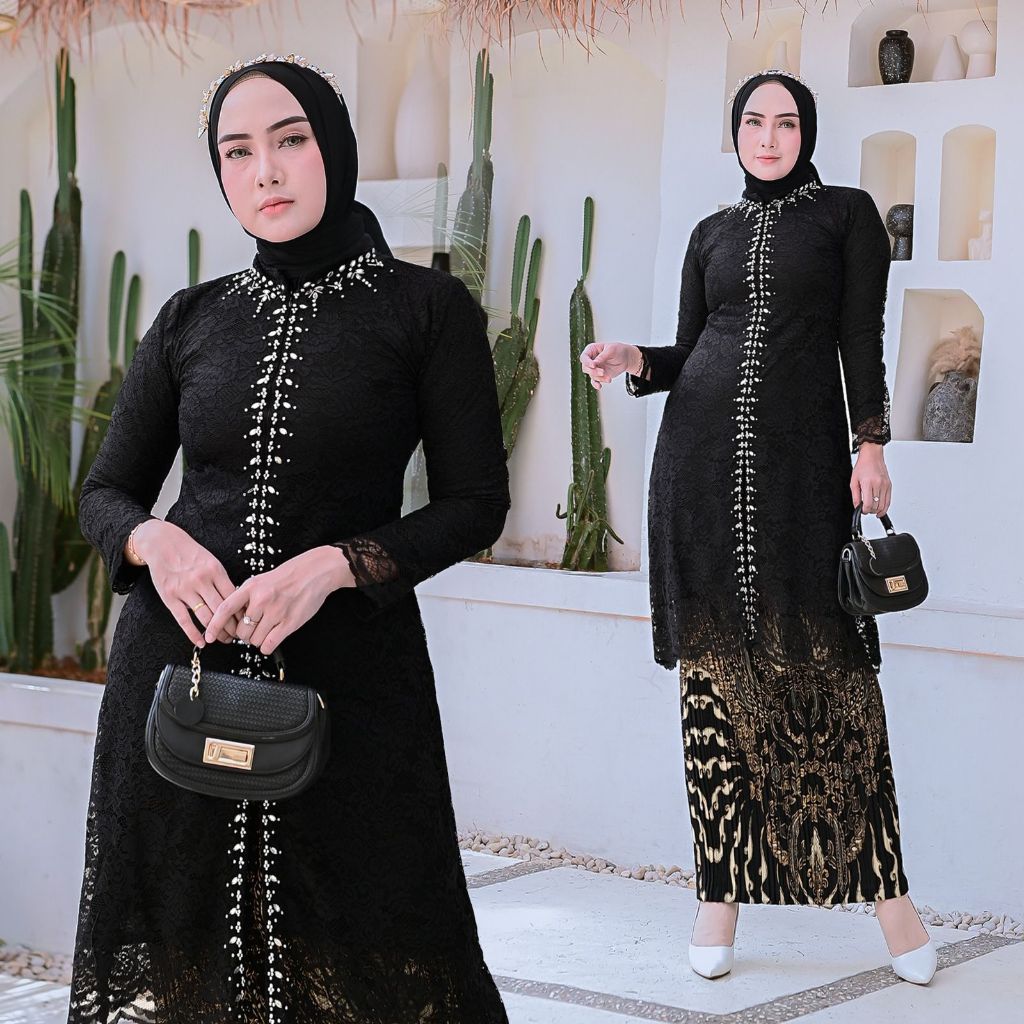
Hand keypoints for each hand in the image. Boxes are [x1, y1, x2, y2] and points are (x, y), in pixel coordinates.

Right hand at [132, 519, 240, 646]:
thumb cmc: (190, 554)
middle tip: (237, 637)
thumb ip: (222, 581)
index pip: (233, 598)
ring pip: (205, 617)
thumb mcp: (211, 562)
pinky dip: (193, 634)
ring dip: (216, 632)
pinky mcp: (170, 597)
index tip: (247, 623)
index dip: (242, 613)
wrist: (162, 543)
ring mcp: (184, 589)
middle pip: (221, 610)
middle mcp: (201, 580)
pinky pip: (184, 620)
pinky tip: (201, 642)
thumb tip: (238, 602)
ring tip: (222, 639)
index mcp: (215, 571)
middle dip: (231, 627)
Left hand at [204, 546, 353, 655]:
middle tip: (253, 628)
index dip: (214, 624)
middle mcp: (262, 599)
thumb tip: (232, 616)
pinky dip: (266, 646)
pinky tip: (271, 638)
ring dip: (257, 639)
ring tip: (266, 629)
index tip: (208, 636)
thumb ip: (246, 596)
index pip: (226, 608)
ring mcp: (276, 612)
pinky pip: (268, 645)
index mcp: (252, 587)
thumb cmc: (289, 576)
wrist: (315, 572)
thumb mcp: (262, 580)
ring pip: (254, 640)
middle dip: (245, 634)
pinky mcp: (290, 623)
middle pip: (241, 631)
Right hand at [579, 342, 639, 389]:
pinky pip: (594, 381)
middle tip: (603, 372)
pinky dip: (596, 384)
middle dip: (594, 371)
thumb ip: (602, 357)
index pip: (584, 357)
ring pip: (591, 375)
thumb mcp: (611, 350)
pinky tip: (599, 386)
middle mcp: (591, 359)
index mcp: (591, 350)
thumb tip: (594, 364)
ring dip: (600, 378)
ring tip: (609, 378)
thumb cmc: (618, 350)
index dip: (587, 362)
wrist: (625, 358)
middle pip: (585, 368)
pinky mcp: (599, 375)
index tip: (594, 365)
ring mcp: (594, 368)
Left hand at [850, 443, 891, 516]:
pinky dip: (885, 507)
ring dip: (878, 510)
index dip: (865, 510)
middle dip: (871, 511)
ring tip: (872, 510)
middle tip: (866, 510)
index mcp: (868, 483)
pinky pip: (889, 500)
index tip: (862, 510)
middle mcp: (879, 484)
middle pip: (877, 506)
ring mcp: (885, 485)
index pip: (869, 504)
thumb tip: (857, 506)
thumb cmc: (862, 466)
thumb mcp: (854, 481)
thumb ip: (855, 496)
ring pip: (884, 505)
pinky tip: (880, 509)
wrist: (872, 456)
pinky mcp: (889, 485)